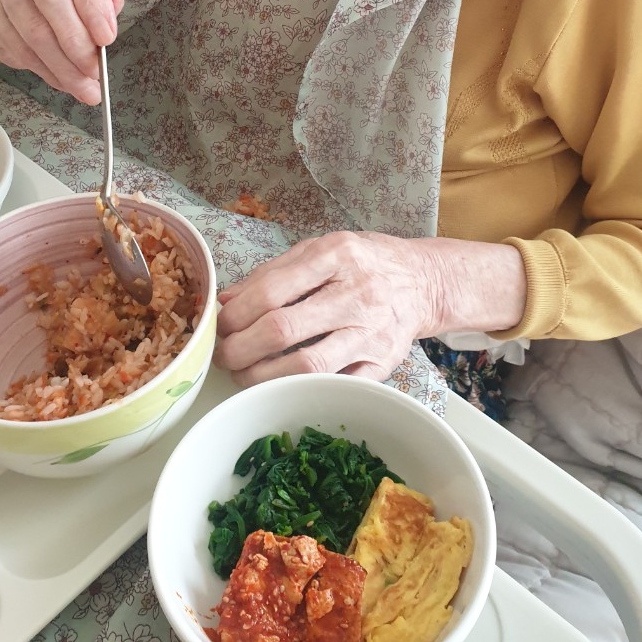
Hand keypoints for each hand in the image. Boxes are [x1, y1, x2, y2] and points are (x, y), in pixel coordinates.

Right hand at [0, 0, 123, 103]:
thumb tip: (110, 9)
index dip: (92, 0)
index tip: (106, 37)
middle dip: (75, 40)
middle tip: (94, 70)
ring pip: (32, 30)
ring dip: (62, 66)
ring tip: (85, 87)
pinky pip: (17, 49)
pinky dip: (45, 71)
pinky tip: (63, 81)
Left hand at [214, 232, 527, 386]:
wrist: (422, 281)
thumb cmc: (363, 263)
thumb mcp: (318, 250)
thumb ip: (272, 273)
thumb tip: (225, 300)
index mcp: (336, 256)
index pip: (272, 290)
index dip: (236, 313)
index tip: (219, 326)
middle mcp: (356, 293)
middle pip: (283, 330)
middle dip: (241, 349)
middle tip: (223, 357)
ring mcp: (371, 332)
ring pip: (308, 366)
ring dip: (264, 376)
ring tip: (243, 376)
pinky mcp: (383, 364)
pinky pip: (337, 386)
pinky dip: (304, 390)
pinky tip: (282, 387)